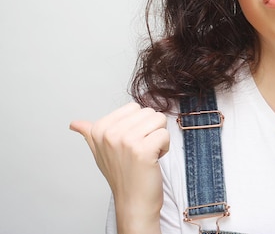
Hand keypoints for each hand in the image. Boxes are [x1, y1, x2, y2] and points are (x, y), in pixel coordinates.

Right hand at [70, 103, 168, 233]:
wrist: (133, 202)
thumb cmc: (121, 175)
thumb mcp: (100, 152)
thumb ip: (90, 133)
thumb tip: (74, 123)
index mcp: (99, 129)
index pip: (133, 107)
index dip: (138, 124)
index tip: (130, 142)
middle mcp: (110, 133)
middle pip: (149, 112)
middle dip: (151, 129)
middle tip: (140, 149)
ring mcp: (126, 141)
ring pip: (159, 120)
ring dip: (159, 137)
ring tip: (147, 153)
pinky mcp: (143, 150)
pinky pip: (165, 134)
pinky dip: (164, 147)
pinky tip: (153, 160)